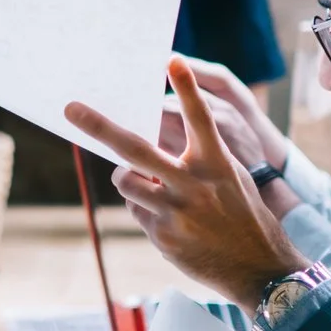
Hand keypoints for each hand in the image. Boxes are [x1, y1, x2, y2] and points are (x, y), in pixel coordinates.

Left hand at [67, 58, 310, 314]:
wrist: (259, 269)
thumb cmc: (244, 215)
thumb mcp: (231, 178)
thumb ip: (198, 156)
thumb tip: (154, 137)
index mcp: (217, 163)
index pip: (200, 119)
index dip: (187, 89)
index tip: (172, 61)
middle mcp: (194, 184)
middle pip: (136, 149)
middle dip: (100, 127)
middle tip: (72, 108)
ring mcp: (176, 212)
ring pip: (126, 182)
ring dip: (129, 179)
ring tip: (152, 187)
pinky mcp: (163, 236)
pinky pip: (137, 211)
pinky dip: (146, 210)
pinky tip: (172, 221)